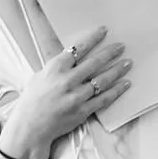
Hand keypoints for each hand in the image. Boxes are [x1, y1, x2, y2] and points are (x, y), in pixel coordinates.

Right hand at [0, 26, 130, 158]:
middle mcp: (67, 81)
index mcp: (55, 68)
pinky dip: (116, 91)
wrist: (30, 127)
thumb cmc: (33, 101)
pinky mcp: (83, 111)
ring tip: (127, 63)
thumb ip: (58, 67)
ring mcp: (76, 97)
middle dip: (110, 53)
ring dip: (117, 70)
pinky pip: (104, 99)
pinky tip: (125, 84)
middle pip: (94, 63)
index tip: (104, 31)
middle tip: (121, 46)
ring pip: (102, 80)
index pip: (78, 49)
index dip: (93, 39)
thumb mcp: (40, 76)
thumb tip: (72, 58)